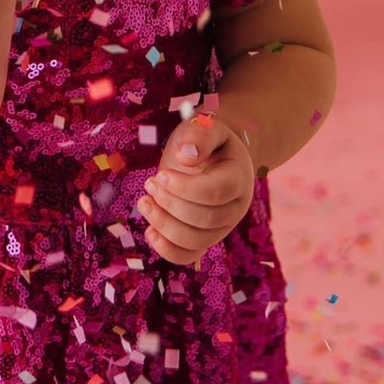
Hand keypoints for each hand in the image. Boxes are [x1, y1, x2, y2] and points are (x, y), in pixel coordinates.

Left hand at [136, 113, 255, 265]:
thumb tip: (186, 157)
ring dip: (163, 224)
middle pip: (204, 219)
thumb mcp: (204, 127)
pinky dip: (167, 250)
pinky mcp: (204, 239)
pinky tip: (149, 231)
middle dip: (170, 204)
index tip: (160, 175)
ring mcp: (220, 228)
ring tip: (144, 202)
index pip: (214, 193)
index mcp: (238, 179)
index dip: (184, 188)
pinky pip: (188, 256)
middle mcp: (234, 208)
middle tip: (149, 183)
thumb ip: (199, 136)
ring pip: (195, 240)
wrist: (211, 156)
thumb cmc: (205, 142)